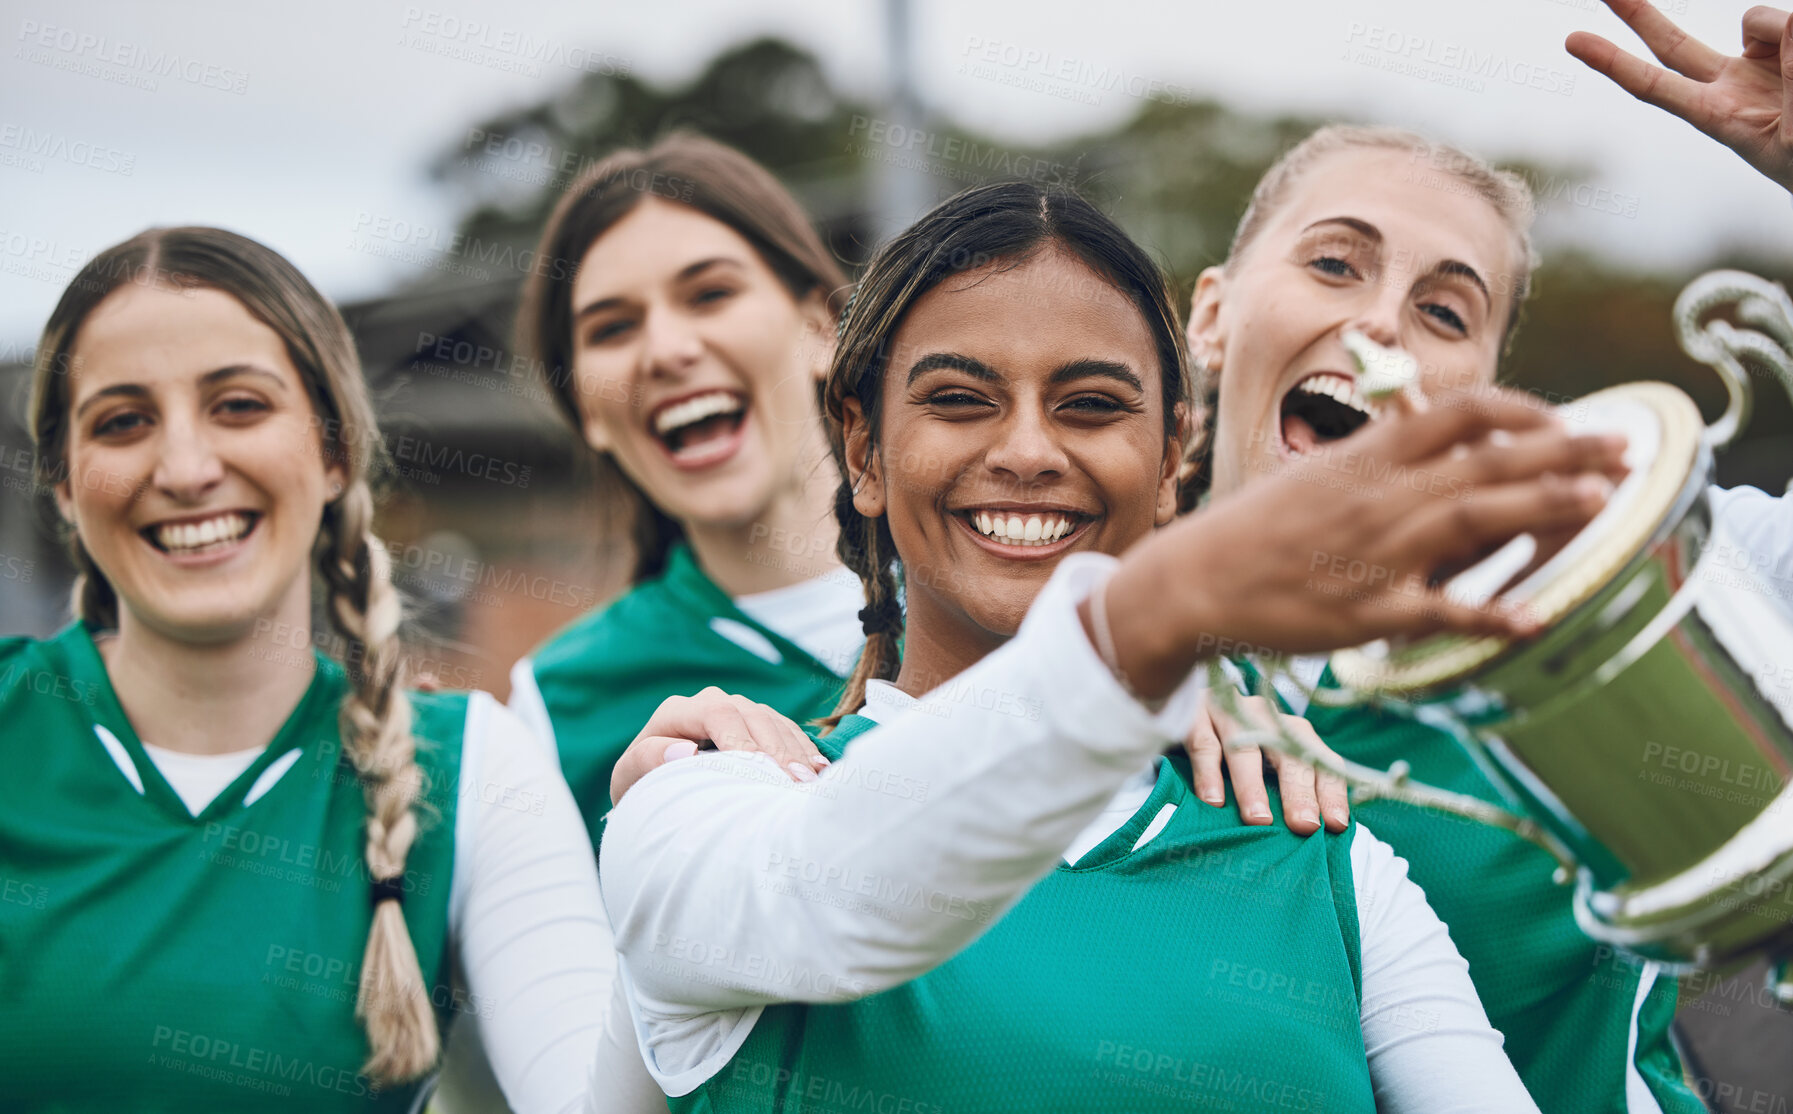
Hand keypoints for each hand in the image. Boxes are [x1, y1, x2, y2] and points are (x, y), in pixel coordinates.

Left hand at [610, 687, 828, 804]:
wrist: (655, 791)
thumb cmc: (641, 786)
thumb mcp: (630, 777)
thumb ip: (647, 760)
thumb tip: (685, 751)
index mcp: (678, 710)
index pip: (717, 713)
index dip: (742, 739)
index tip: (759, 769)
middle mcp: (710, 703)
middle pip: (752, 715)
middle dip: (777, 749)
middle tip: (796, 782)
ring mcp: (737, 711)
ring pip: (773, 721)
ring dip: (795, 751)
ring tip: (812, 781)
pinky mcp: (757, 726)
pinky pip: (786, 730)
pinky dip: (802, 749)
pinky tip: (818, 770)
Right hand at [1094, 386, 1627, 697]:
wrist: (1198, 580)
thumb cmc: (1258, 529)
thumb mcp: (1319, 474)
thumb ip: (1380, 457)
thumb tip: (1434, 435)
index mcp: (1368, 458)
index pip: (1461, 413)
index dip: (1523, 410)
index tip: (1562, 419)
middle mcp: (1380, 497)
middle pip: (1488, 458)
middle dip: (1565, 449)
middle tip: (1625, 448)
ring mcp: (1377, 554)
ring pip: (1475, 518)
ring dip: (1545, 506)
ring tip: (1604, 500)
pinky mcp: (1368, 612)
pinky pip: (1439, 611)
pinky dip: (1489, 614)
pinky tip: (1534, 617)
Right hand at [1184, 691, 1348, 834]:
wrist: (1176, 701)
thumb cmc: (1229, 748)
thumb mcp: (1264, 763)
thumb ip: (1286, 788)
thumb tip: (1314, 831)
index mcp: (1290, 730)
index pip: (1320, 759)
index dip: (1331, 791)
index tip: (1335, 824)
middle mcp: (1265, 716)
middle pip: (1289, 753)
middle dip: (1298, 791)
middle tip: (1304, 825)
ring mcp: (1228, 712)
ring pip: (1246, 749)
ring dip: (1253, 786)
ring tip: (1259, 820)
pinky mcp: (1193, 713)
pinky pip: (1204, 745)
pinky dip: (1208, 774)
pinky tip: (1213, 801)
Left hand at [1567, 0, 1792, 190]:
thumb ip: (1791, 79)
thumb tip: (1786, 25)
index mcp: (1715, 115)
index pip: (1653, 84)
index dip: (1613, 62)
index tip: (1573, 41)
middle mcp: (1728, 85)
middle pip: (1671, 44)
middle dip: (1638, 15)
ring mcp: (1757, 63)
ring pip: (1758, 19)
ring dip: (1788, 39)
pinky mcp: (1787, 44)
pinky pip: (1789, 19)